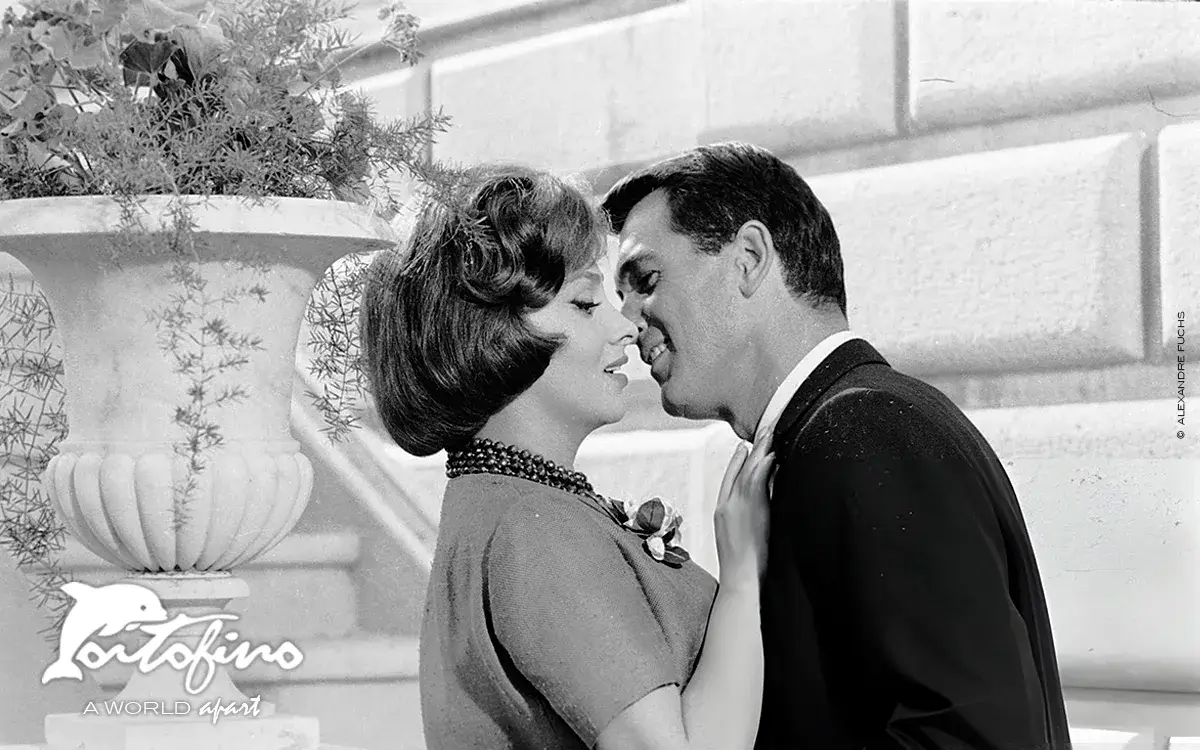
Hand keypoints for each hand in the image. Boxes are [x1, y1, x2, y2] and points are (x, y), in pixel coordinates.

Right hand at [713, 435, 773, 589]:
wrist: (740, 580)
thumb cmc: (744, 566)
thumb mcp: (741, 536)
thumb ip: (748, 517)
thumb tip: (764, 502)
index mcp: (721, 511)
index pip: (728, 479)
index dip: (737, 461)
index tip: (745, 446)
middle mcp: (725, 505)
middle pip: (737, 470)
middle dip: (751, 449)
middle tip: (762, 431)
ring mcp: (735, 506)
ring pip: (747, 472)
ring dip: (760, 451)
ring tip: (770, 435)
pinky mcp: (747, 510)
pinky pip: (755, 481)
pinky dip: (763, 466)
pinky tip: (771, 455)